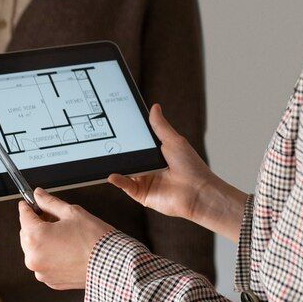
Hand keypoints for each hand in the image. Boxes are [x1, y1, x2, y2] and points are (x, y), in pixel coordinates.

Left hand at [18, 189, 113, 289]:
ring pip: (35, 250)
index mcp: (35, 237)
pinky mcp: (51, 281)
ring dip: (43, 241)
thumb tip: (38, 195)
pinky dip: (51, 256)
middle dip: (37, 224)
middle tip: (53, 217)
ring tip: (64, 235)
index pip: (24, 216)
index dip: (28, 206)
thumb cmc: (94, 239)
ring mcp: (41, 272)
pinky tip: (67, 249)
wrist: (112, 264)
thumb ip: (50, 202)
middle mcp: (33, 257)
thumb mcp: (72, 213)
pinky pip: (44, 264)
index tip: (30, 202)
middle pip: (27, 234)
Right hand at [109, 104, 247, 239]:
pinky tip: (113, 175)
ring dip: (115, 165)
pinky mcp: (142, 194)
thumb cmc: (191, 166)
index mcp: (156, 154)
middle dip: (117, 150)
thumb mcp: (174, 141)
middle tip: (104, 141)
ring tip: (104, 157)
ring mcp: (145, 181)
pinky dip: (118, 180)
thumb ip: (160, 126)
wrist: (198, 191)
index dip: (127, 137)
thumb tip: (154, 107)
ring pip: (124, 171)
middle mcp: (149, 167)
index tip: (114, 126)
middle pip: (128, 157)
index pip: (137, 144)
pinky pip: (126, 186)